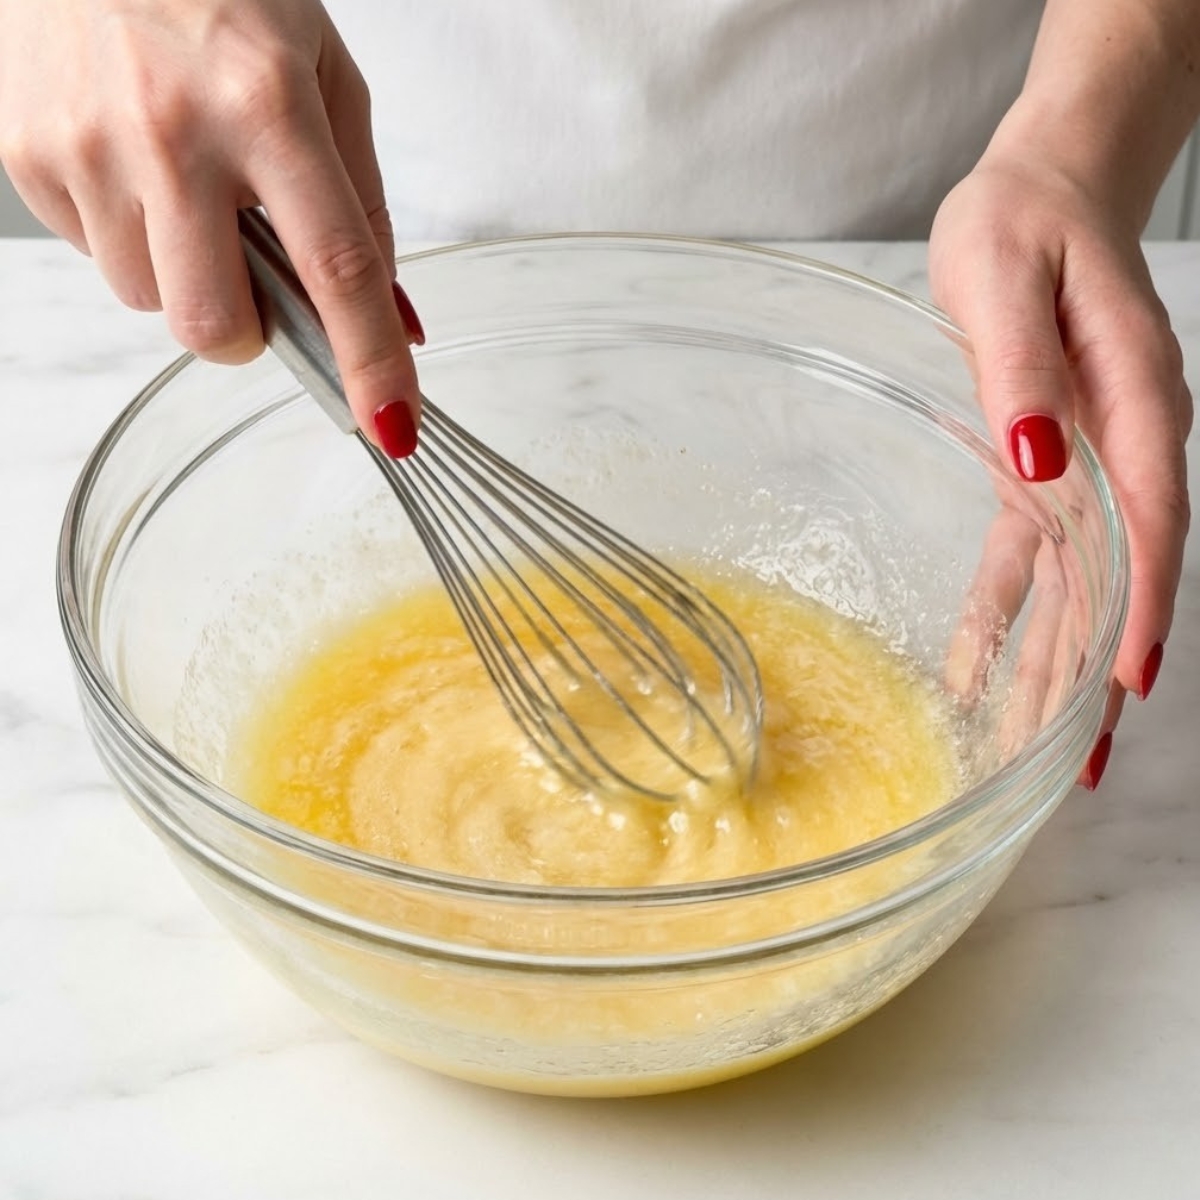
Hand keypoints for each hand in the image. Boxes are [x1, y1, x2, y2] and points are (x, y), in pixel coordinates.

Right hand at [0, 0, 420, 454]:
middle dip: (250, 334)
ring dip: (184, 275)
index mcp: (267, 104)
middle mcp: (172, 132)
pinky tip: (134, 165)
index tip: (391, 427)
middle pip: (217, 326)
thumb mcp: (324, 76)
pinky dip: (129, 236)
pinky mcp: (26, 155)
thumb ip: (364, 204)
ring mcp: (88, 147)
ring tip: (185, 187)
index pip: (335, 267)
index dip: (369, 361)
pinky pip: (96, 258)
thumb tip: (394, 317)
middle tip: (256, 276)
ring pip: (150, 303)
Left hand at [930, 153, 1191, 781]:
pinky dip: (1013, 602)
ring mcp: (1092, 450)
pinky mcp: (1049, 454)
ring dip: (1059, 651)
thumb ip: (1022, 370)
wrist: (1048, 184)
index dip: (1143, 604)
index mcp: (1134, 394)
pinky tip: (986, 654)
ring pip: (1080, 571)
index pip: (1150, 517)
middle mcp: (1125, 435)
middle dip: (1099, 662)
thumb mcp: (1004, 276)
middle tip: (1075, 758)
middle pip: (1121, 568)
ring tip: (1041, 738)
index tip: (1126, 684)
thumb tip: (1039, 457)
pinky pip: (1033, 543)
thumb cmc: (1024, 218)